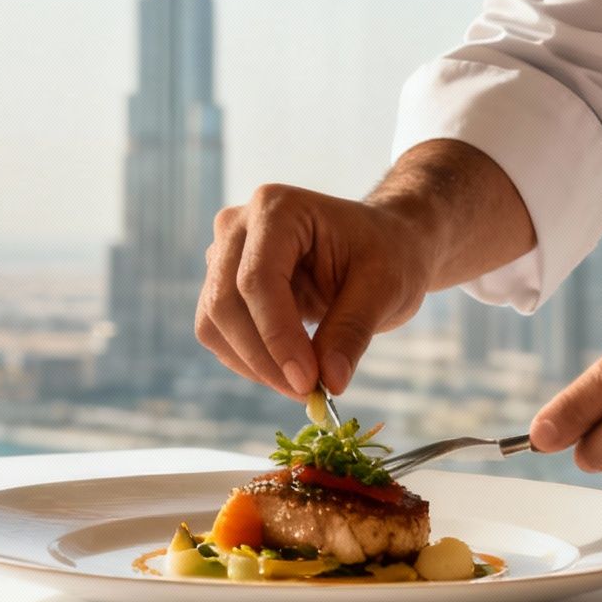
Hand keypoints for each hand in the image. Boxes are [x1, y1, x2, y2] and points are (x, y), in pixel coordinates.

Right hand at [196, 184, 433, 397]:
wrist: (380, 245)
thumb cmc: (388, 253)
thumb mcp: (385, 287)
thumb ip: (352, 331)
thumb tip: (329, 382)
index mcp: (277, 208)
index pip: (257, 279)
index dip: (277, 336)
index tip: (308, 382)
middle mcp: (238, 225)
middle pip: (225, 303)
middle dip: (264, 358)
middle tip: (308, 393)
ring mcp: (223, 255)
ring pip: (214, 324)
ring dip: (254, 365)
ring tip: (304, 384)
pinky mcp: (222, 285)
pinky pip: (219, 333)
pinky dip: (250, 362)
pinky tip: (289, 369)